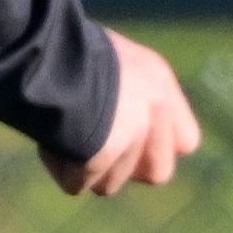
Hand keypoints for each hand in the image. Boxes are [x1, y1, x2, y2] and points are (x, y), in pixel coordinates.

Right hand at [43, 31, 203, 196]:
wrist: (46, 50)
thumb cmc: (65, 49)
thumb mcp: (110, 61)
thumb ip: (128, 95)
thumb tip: (114, 126)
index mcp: (159, 81)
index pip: (187, 142)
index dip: (156, 150)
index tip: (126, 141)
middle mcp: (155, 108)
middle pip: (158, 173)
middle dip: (127, 170)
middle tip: (97, 150)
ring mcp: (132, 133)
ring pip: (110, 183)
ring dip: (86, 169)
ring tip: (63, 135)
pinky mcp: (101, 154)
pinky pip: (76, 184)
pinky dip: (61, 169)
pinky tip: (48, 141)